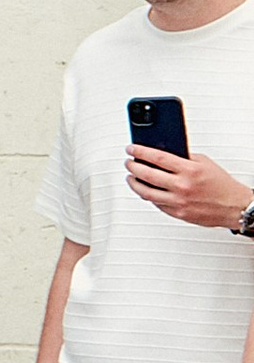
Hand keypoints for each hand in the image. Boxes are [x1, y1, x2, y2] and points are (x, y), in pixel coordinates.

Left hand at [124, 144, 252, 230]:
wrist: (232, 206)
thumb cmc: (220, 184)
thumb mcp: (204, 163)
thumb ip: (183, 158)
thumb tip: (162, 153)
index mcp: (189, 170)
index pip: (157, 158)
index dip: (140, 152)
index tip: (131, 149)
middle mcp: (182, 186)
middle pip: (147, 175)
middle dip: (133, 167)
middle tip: (128, 162)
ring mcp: (178, 202)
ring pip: (146, 193)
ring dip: (134, 184)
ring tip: (131, 177)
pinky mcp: (177, 213)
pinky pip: (156, 204)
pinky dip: (148, 195)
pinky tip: (145, 189)